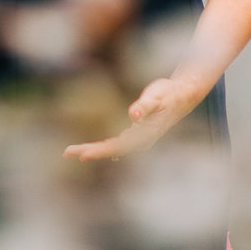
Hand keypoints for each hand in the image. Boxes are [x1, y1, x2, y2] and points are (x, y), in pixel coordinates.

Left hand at [62, 76, 194, 161]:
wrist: (184, 95)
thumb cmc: (169, 95)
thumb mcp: (157, 97)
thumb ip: (145, 106)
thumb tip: (134, 115)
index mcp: (143, 135)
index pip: (116, 146)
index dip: (98, 151)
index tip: (81, 154)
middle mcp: (141, 139)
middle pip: (111, 149)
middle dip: (90, 151)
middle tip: (66, 153)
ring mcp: (140, 137)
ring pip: (113, 146)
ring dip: (95, 149)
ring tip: (74, 152)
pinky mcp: (138, 131)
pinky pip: (119, 142)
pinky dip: (107, 146)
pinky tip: (101, 150)